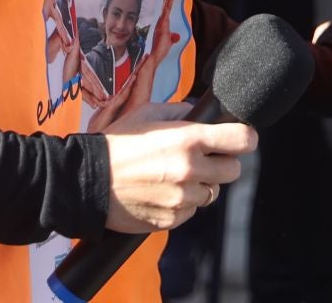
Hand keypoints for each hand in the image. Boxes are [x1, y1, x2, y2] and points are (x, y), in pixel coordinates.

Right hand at [100, 115, 254, 232]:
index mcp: (188, 139)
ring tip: (173, 177)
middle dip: (222, 164)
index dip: (244, 138)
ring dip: (200, 186)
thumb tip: (200, 113)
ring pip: (212, 193)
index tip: (239, 139)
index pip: (243, 140)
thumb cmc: (116, 144)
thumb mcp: (147, 112)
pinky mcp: (172, 220)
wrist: (87, 181)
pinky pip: (191, 212)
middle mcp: (190, 170)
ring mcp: (182, 199)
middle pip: (234, 170)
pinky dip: (182, 204)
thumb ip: (180, 111)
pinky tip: (161, 193)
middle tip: (202, 160)